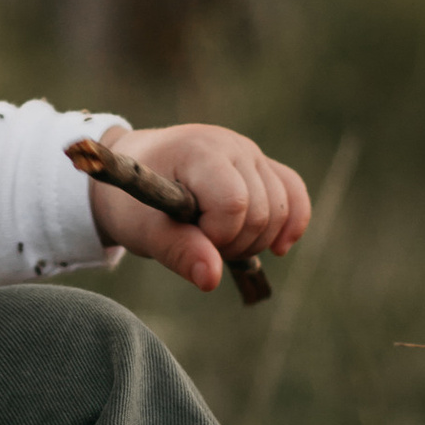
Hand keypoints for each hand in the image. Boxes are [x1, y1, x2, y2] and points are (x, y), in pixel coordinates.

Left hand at [86, 122, 311, 295]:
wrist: (130, 177)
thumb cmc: (133, 203)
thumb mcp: (144, 231)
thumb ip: (178, 251)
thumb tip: (212, 280)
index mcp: (199, 151)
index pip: (234, 203)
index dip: (217, 236)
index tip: (189, 238)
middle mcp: (232, 145)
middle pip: (262, 211)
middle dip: (235, 243)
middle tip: (199, 243)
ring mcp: (251, 153)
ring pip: (282, 208)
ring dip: (255, 240)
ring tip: (217, 240)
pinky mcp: (262, 166)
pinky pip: (294, 193)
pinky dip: (291, 223)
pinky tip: (279, 247)